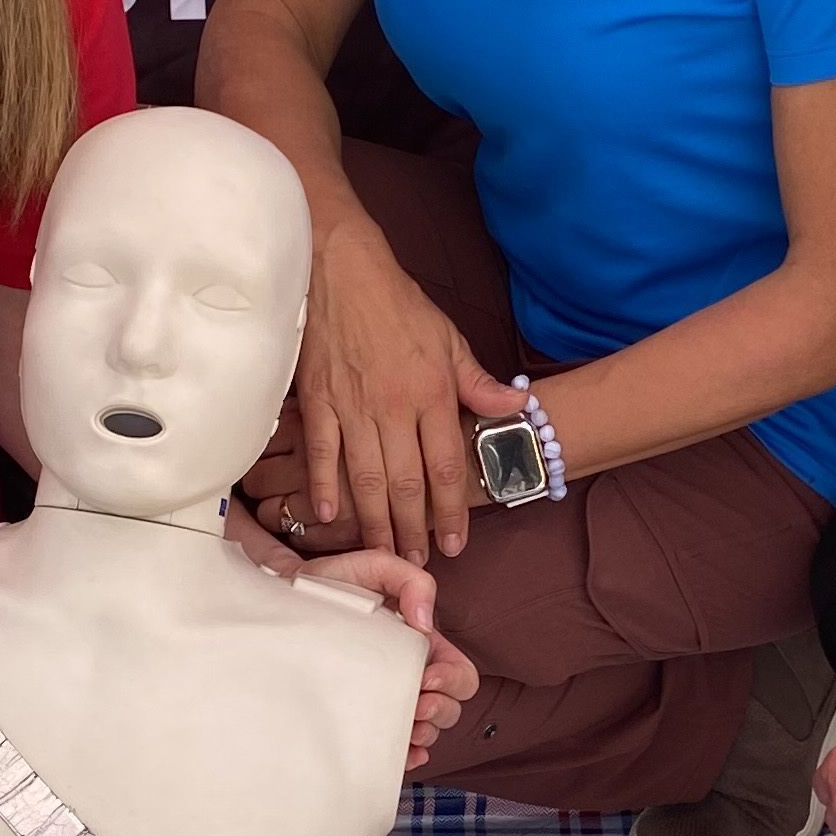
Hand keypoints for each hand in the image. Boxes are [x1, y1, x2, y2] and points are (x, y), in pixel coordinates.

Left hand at [221, 525, 483, 770]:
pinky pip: (394, 750)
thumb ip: (410, 581)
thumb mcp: (373, 566)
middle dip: (441, 711)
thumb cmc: (328, 584)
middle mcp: (409, 676)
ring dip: (425, 734)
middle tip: (417, 706)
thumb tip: (425, 625)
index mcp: (419, 645)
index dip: (452, 680)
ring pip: (427, 731)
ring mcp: (386, 700)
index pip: (459, 672)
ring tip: (405, 729)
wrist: (283, 604)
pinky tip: (399, 753)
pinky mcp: (361, 719)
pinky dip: (406, 757)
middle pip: (450, 707)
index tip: (426, 677)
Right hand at [296, 221, 526, 567]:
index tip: (456, 544)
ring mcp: (354, 405)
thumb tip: (517, 406)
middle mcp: (395, 406)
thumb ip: (479, 382)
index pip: (447, 464)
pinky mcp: (318, 400)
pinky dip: (325, 485)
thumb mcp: (449, 338)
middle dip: (414, 529)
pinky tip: (329, 515)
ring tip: (382, 554)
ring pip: (367, 476)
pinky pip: (322, 452)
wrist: (342, 270)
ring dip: (375, 521)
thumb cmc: (398, 305)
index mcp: (433, 392)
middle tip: (418, 565)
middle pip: (407, 482)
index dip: (452, 509)